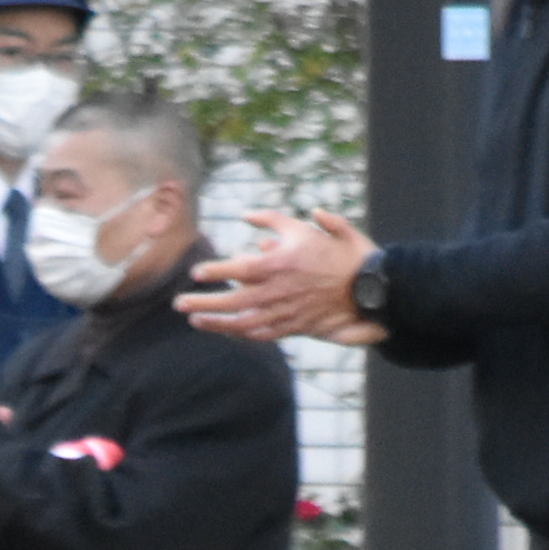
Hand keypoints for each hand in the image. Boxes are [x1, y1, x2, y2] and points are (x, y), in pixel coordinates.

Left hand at [182, 209, 385, 346]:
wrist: (369, 287)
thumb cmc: (337, 252)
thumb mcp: (305, 227)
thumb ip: (272, 220)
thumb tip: (245, 215)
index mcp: (279, 263)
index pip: (237, 269)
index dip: (214, 272)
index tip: (195, 273)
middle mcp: (278, 291)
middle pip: (232, 301)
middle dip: (203, 303)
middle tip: (179, 303)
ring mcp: (285, 312)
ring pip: (243, 322)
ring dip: (216, 323)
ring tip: (195, 320)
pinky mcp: (294, 328)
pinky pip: (262, 334)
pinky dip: (241, 334)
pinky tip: (226, 331)